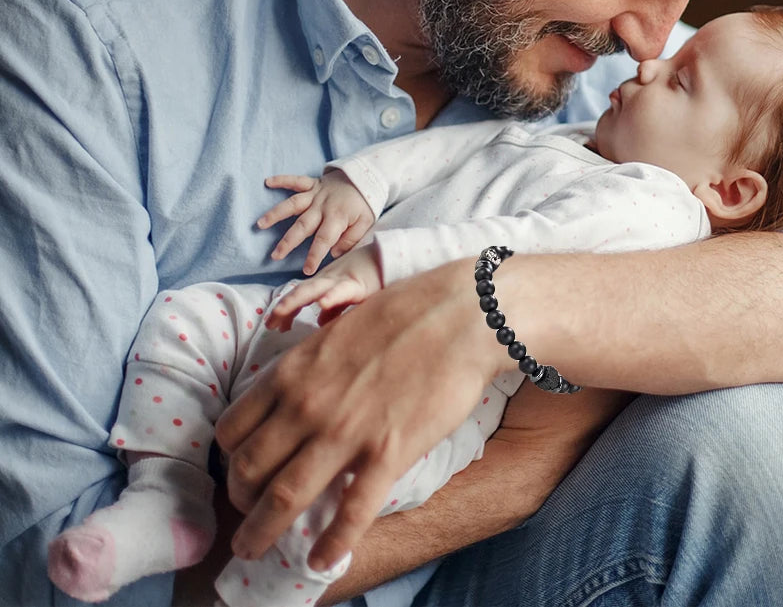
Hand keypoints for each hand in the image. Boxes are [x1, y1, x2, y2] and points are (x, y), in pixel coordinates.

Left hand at [215, 258, 506, 573]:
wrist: (459, 316)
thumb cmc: (402, 313)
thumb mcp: (335, 330)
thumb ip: (308, 367)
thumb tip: (294, 393)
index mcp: (292, 372)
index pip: (232, 429)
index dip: (229, 459)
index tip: (240, 471)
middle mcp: (307, 405)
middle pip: (247, 470)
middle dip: (239, 502)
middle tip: (244, 516)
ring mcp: (345, 432)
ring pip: (283, 498)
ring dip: (261, 533)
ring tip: (254, 552)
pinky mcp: (387, 454)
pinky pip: (350, 513)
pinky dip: (331, 545)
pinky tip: (323, 562)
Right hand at [257, 170, 375, 275]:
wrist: (368, 177)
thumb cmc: (365, 204)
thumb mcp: (365, 223)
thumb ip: (350, 239)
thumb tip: (334, 253)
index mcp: (337, 218)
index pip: (324, 240)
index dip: (315, 256)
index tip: (307, 270)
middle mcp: (323, 206)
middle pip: (303, 226)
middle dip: (288, 242)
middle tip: (275, 255)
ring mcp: (316, 194)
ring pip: (293, 204)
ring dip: (276, 214)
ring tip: (260, 224)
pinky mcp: (313, 184)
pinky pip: (296, 181)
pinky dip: (282, 180)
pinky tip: (267, 182)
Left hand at [265, 244, 382, 331]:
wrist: (391, 257)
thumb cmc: (370, 275)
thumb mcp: (348, 292)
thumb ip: (334, 306)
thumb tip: (320, 321)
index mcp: (325, 283)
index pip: (300, 296)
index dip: (285, 309)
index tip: (273, 326)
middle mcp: (329, 280)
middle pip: (301, 292)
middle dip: (284, 307)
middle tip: (269, 324)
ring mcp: (341, 281)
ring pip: (314, 290)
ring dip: (296, 299)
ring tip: (281, 310)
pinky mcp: (358, 285)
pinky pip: (343, 291)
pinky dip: (331, 296)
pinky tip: (322, 303)